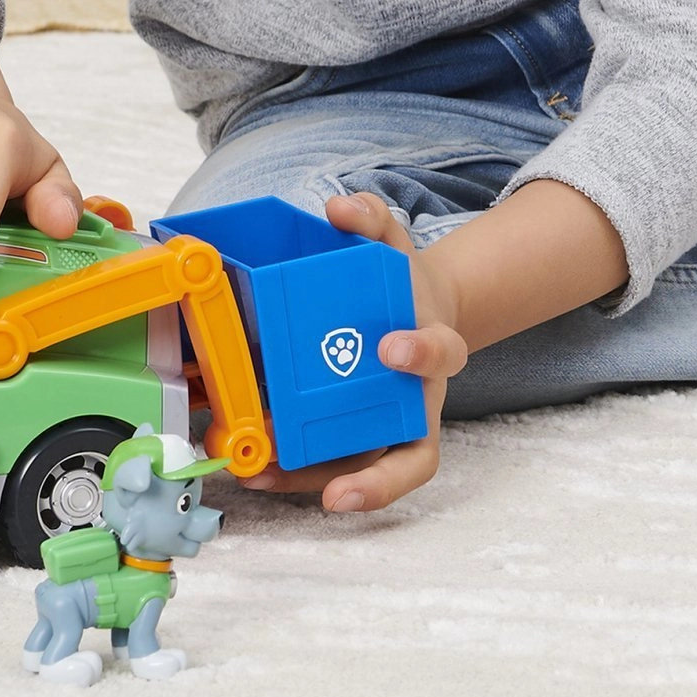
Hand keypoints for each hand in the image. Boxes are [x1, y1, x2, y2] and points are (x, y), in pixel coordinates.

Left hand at [238, 190, 466, 513]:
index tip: (390, 348)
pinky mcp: (358, 443)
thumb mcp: (390, 244)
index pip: (443, 353)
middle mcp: (418, 400)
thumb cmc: (399, 285)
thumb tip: (340, 207)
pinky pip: (332, 469)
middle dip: (379, 479)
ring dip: (315, 483)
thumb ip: (370, 219)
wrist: (410, 311)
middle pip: (415, 453)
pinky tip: (253, 468)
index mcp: (435, 346)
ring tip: (262, 475)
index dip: (422, 354)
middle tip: (336, 488)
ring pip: (367, 474)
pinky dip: (294, 474)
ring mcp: (390, 427)